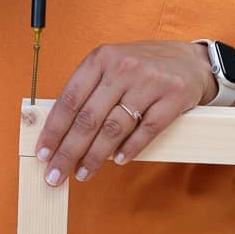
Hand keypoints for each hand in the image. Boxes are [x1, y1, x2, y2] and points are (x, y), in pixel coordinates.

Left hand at [36, 41, 218, 186]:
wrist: (191, 61)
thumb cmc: (144, 67)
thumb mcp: (112, 66)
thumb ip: (88, 92)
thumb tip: (60, 133)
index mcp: (101, 59)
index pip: (70, 99)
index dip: (54, 130)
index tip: (43, 153)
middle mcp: (123, 68)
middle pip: (89, 118)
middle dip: (69, 151)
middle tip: (56, 174)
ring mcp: (149, 82)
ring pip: (115, 128)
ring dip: (96, 156)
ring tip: (83, 173)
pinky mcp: (173, 96)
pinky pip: (147, 129)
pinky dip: (131, 148)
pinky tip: (118, 161)